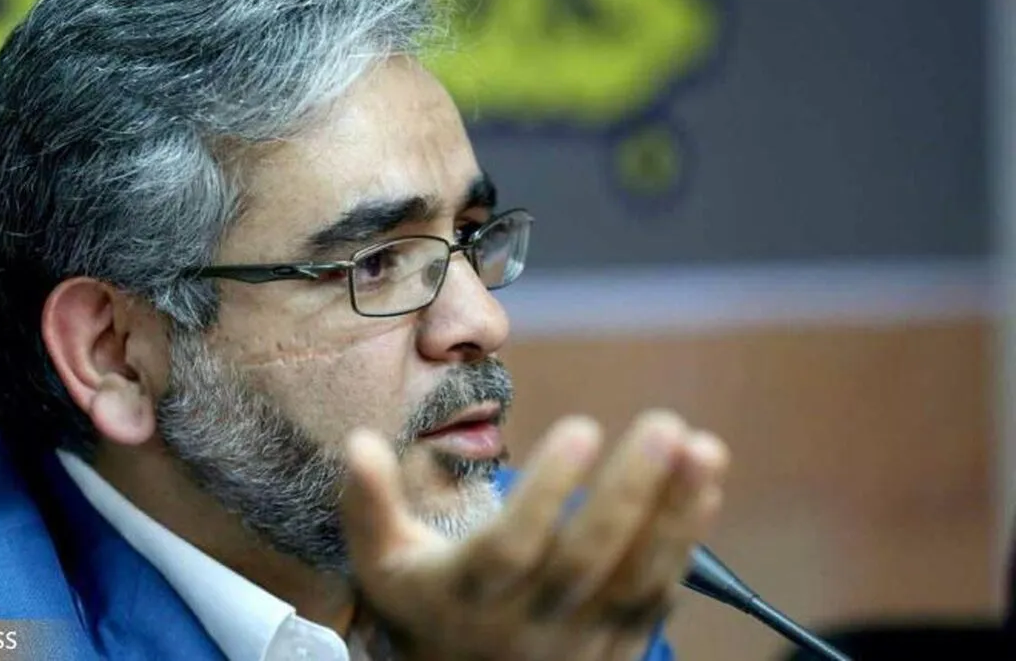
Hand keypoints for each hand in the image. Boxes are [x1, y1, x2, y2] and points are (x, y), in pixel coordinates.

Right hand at [340, 409, 728, 660]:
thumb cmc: (427, 609)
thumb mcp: (384, 564)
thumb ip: (369, 504)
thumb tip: (359, 440)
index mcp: (468, 596)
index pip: (511, 547)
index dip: (547, 491)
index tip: (581, 428)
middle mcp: (529, 623)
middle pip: (586, 561)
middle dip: (630, 493)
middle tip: (665, 426)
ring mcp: (581, 641)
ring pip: (635, 580)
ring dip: (674, 514)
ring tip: (705, 448)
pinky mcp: (619, 647)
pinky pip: (658, 596)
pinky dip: (684, 542)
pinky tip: (704, 487)